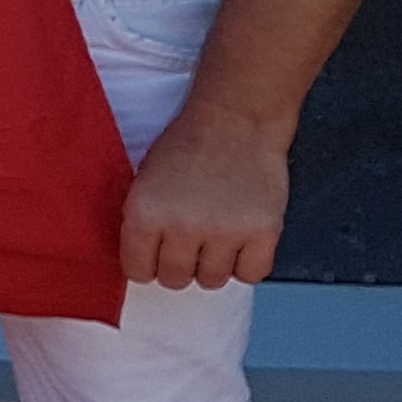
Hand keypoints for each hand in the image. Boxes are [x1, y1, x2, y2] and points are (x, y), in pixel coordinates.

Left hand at [120, 106, 289, 288]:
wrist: (234, 121)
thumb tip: (142, 263)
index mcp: (144, 213)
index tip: (155, 255)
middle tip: (188, 243)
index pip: (138, 272)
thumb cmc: (186, 147)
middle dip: (179, 265)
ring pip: (212, 281)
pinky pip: (251, 275)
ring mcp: (225, 232)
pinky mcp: (263, 233)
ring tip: (216, 236)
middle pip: (175, 279)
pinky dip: (247, 264)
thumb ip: (140, 223)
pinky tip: (240, 242)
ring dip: (213, 264)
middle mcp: (183, 227)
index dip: (147, 265)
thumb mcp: (144, 181)